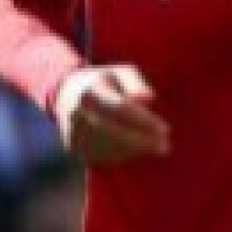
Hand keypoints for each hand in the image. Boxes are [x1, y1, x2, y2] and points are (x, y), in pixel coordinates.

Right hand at [56, 65, 170, 163]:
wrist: (65, 95)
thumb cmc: (103, 82)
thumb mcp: (119, 73)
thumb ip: (135, 83)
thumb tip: (149, 98)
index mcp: (89, 90)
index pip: (121, 108)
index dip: (144, 121)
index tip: (166, 129)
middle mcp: (76, 112)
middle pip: (113, 131)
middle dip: (142, 141)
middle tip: (165, 146)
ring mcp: (72, 131)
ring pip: (107, 147)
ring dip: (135, 151)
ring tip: (156, 149)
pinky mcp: (72, 147)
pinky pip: (99, 157)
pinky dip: (122, 157)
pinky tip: (139, 153)